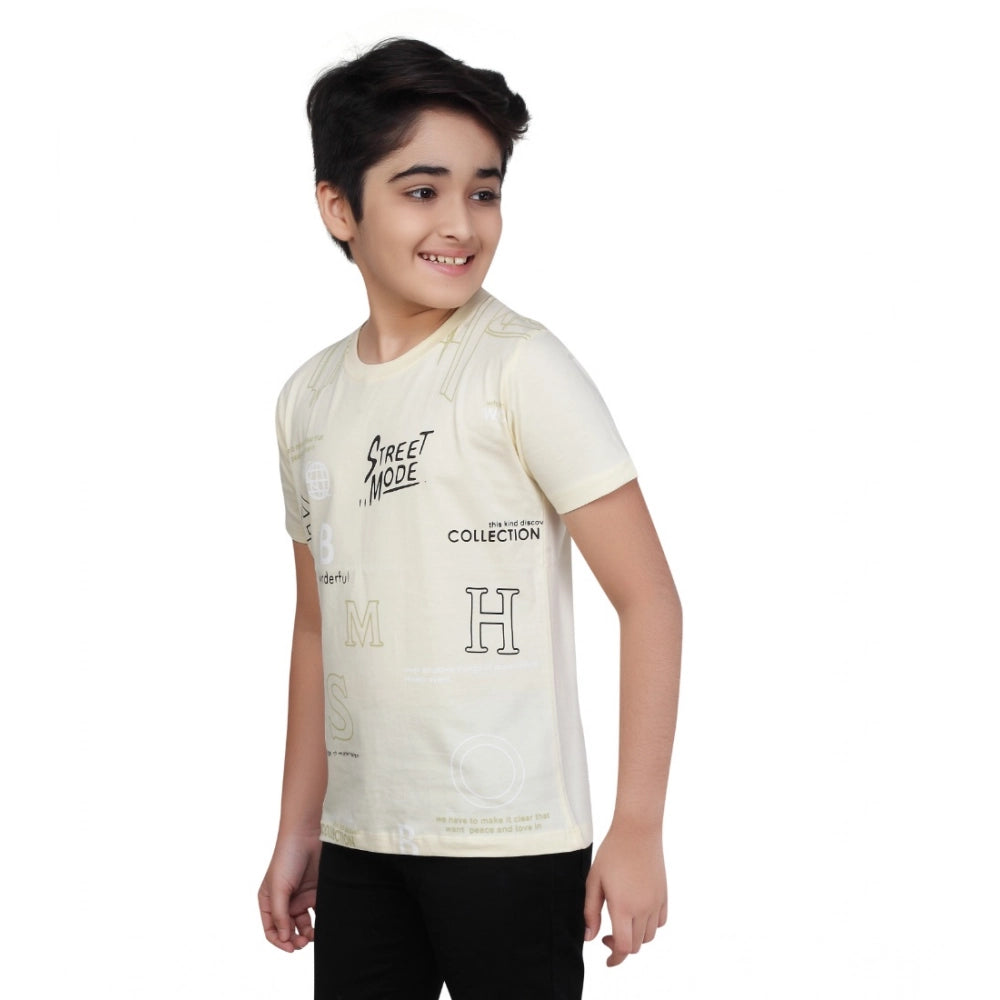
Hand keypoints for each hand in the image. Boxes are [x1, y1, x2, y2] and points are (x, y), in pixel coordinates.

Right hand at [258, 834, 320, 951]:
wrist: (308, 835)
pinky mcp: (316, 892)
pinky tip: (324, 924)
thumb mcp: (279, 888)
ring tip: (314, 935)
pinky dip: (320, 921)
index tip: (291, 947)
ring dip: (308, 933)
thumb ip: (280, 914)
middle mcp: (284, 902)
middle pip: (288, 929)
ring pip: (304, 924)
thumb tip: (284, 938)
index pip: (271, 929)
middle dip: (295, 939)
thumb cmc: (287, 857)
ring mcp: (301, 897)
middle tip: (304, 942)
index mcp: (269, 901)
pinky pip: (318, 913)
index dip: (280, 941)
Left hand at [584, 825, 667, 966]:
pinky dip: (650, 926)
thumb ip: (590, 911)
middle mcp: (643, 909)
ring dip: (636, 937)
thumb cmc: (612, 852)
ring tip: (622, 922)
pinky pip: (661, 922)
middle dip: (621, 947)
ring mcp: (656, 902)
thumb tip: (589, 937)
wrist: (637, 831)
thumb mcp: (594, 881)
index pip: (623, 947)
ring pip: (649, 936)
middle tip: (606, 935)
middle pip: (636, 945)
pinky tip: (638, 914)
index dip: (614, 958)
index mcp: (623, 907)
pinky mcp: (664, 895)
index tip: (607, 959)